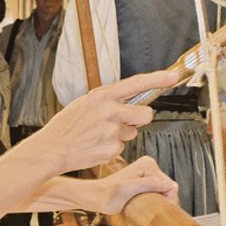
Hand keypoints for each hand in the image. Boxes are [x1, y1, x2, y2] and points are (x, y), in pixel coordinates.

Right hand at [25, 70, 179, 174]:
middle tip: (125, 120)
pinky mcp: (112, 149)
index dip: (157, 79)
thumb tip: (131, 98)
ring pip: (133, 132)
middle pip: (145, 114)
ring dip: (122, 133)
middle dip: (140, 118)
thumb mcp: (84, 103)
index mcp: (102, 96)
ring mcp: (112, 131)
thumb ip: (108, 99)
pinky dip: (112, 146)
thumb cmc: (67, 125)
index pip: (136, 84)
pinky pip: (122, 146)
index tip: (172, 76)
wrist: (52, 149)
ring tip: (100, 134)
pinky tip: (96, 145)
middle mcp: (110, 111)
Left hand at [91, 157, 178, 212]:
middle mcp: (149, 166)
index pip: (170, 185)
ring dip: (161, 202)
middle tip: (154, 213)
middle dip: (166, 201)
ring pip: (165, 192)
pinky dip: (157, 201)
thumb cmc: (107, 196)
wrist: (96, 197)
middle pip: (169, 188)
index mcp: (148, 165)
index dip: (169, 201)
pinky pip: (158, 192)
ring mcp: (147, 173)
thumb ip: (147, 185)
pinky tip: (148, 207)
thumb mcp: (127, 191)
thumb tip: (168, 186)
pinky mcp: (145, 181)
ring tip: (149, 210)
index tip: (161, 212)